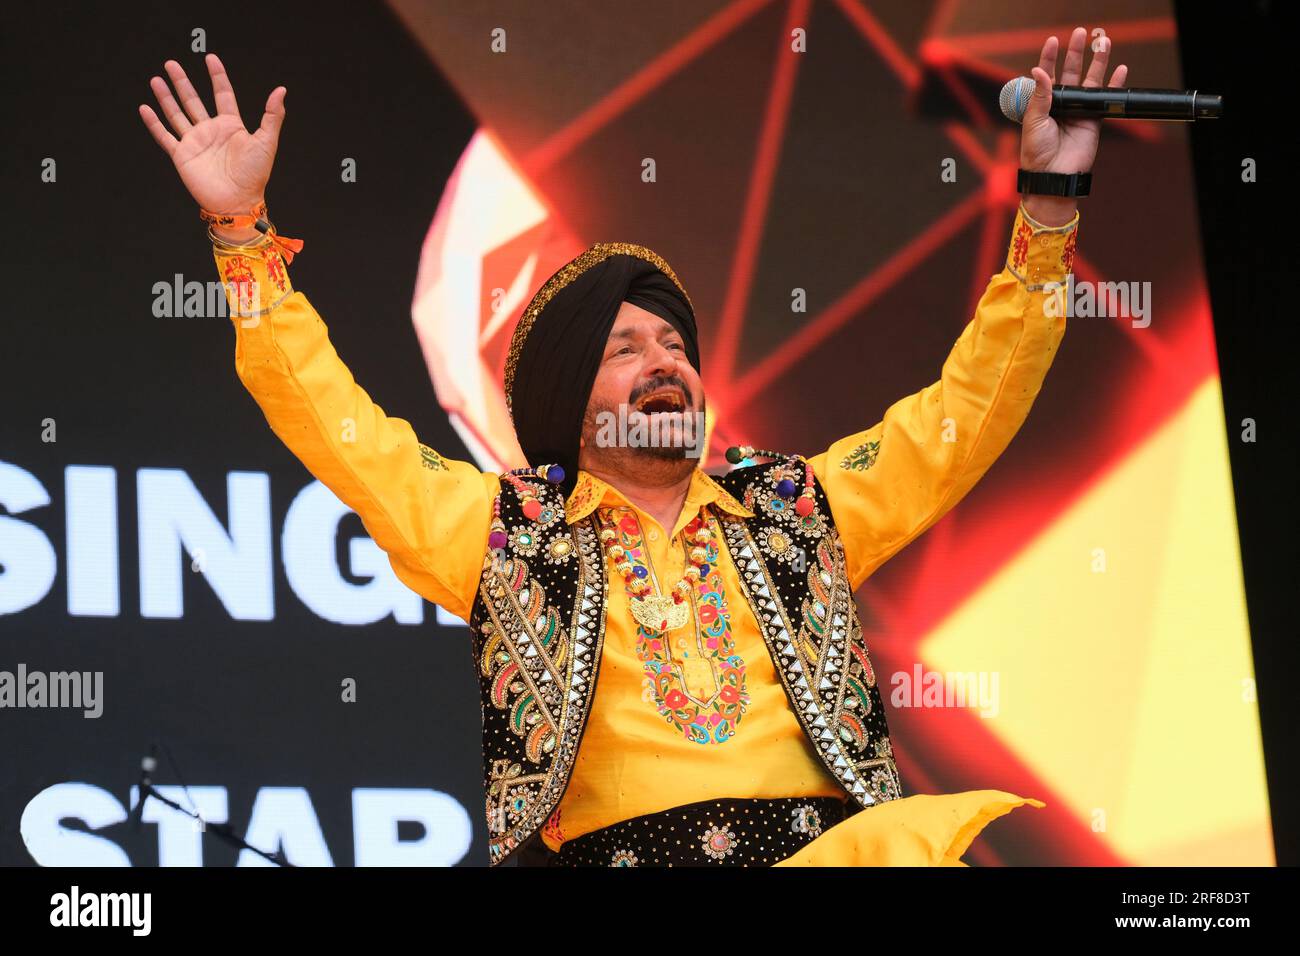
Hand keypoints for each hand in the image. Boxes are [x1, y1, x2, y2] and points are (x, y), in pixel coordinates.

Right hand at [138, 54, 284, 241]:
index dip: (217, 76)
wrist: (238, 202)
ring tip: (156, 79)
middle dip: (182, 82)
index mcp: (231, 126)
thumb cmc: (255, 175)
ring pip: (176, 114)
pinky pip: (164, 136)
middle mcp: (211, 131)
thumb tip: (281, 90)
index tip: (210, 58)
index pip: (223, 94)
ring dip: (166, 97)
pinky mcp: (182, 155)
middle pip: (193, 100)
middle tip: (171, 63)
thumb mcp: (266, 141)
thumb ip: (273, 116)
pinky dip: (154, 123)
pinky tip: (145, 108)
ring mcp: (195, 142)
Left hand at [1019, 28, 1127, 224]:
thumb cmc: (1036, 152)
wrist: (1053, 176)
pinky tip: (1120, 68)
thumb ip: (1040, 95)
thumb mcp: (1033, 121)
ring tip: (1103, 42)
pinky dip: (1114, 84)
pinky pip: (1105, 97)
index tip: (1053, 40)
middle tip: (1081, 32)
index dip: (1049, 57)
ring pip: (1089, 80)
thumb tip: (1039, 70)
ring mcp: (1078, 110)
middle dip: (1075, 52)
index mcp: (1041, 103)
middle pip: (1070, 72)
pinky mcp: (1093, 119)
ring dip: (1097, 62)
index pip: (1046, 74)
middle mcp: (1060, 104)